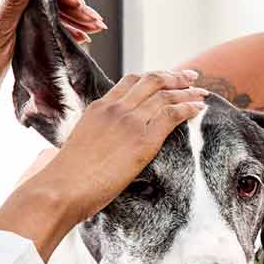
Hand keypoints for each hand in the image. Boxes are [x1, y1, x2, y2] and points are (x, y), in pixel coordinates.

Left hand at [0, 0, 107, 113]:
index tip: (76, 3)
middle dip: (68, 4)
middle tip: (93, 20)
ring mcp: (0, 7)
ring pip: (42, 3)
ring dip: (69, 15)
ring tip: (94, 28)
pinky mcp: (8, 22)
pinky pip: (38, 16)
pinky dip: (58, 25)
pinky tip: (79, 34)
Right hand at [0, 71, 206, 257]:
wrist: (62, 187)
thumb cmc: (66, 178)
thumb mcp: (80, 146)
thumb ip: (95, 139)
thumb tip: (100, 150)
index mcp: (98, 107)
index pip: (130, 82)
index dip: (151, 78)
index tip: (165, 78)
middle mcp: (115, 108)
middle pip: (151, 81)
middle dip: (174, 76)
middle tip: (190, 76)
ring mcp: (130, 121)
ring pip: (165, 95)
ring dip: (187, 91)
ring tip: (202, 92)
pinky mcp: (143, 139)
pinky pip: (172, 114)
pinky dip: (189, 108)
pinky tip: (199, 108)